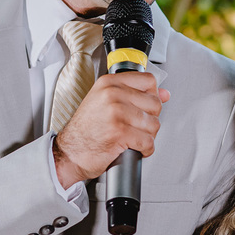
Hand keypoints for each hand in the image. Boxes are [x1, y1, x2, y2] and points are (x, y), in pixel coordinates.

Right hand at [53, 72, 169, 188]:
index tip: (144, 107)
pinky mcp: (120, 132)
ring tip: (133, 138)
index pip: (148, 80)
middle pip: (155, 104)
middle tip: (136, 127)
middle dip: (150, 120)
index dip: (151, 96)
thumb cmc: (86, 131)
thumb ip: (135, 94)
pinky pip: (148, 141)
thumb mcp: (106, 103)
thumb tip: (164, 94)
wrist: (69, 153)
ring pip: (154, 124)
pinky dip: (145, 149)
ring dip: (147, 136)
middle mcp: (112, 94)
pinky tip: (134, 148)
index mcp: (109, 83)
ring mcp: (116, 112)